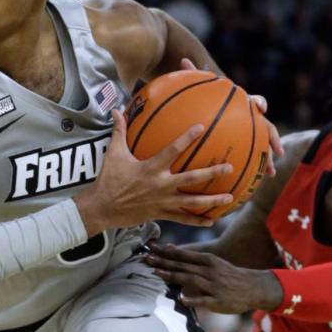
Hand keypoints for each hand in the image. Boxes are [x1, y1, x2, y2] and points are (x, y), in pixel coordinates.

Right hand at [74, 109, 233, 234]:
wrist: (102, 209)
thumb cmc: (108, 180)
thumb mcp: (114, 154)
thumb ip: (119, 132)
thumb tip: (116, 111)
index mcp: (151, 168)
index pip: (173, 150)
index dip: (187, 138)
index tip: (202, 128)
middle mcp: (161, 185)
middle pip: (192, 178)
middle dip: (211, 173)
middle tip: (228, 167)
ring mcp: (163, 201)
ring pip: (192, 202)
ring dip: (212, 200)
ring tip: (229, 197)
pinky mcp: (161, 214)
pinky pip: (182, 219)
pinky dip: (197, 221)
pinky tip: (211, 221)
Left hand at [144, 241, 283, 312]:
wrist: (254, 287)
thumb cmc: (229, 276)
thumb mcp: (213, 263)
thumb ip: (193, 259)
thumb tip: (172, 250)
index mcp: (208, 261)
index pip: (183, 255)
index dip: (166, 252)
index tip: (150, 248)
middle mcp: (209, 271)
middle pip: (182, 265)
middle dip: (163, 262)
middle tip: (146, 259)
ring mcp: (213, 285)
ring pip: (190, 279)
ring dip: (172, 276)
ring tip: (156, 273)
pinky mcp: (218, 300)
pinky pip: (203, 299)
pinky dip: (192, 298)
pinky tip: (181, 298)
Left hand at [179, 58, 278, 175]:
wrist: (213, 107)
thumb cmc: (205, 98)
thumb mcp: (199, 88)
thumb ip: (193, 74)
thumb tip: (183, 58)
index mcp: (243, 104)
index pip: (255, 101)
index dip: (259, 104)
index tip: (260, 107)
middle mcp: (251, 119)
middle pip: (267, 127)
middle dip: (273, 139)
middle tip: (278, 151)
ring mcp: (251, 133)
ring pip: (264, 146)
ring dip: (269, 159)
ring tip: (272, 173)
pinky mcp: (246, 146)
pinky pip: (252, 160)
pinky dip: (252, 172)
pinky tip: (250, 187)